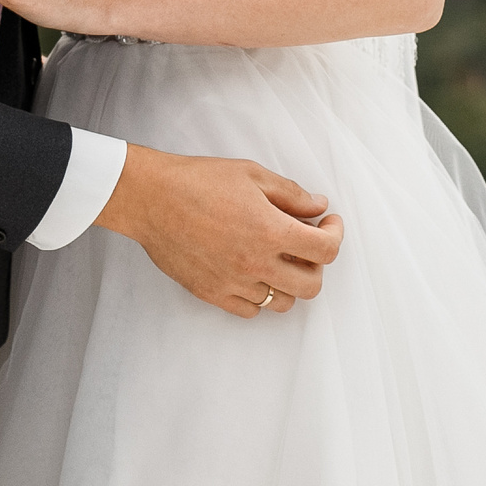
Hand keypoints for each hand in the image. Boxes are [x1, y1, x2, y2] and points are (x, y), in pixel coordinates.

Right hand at [96, 144, 343, 317]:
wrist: (150, 198)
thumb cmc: (197, 181)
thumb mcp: (251, 174)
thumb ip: (290, 194)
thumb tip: (318, 207)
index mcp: (271, 231)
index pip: (327, 250)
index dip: (335, 235)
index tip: (327, 224)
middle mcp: (256, 263)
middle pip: (311, 285)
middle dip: (317, 264)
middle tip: (305, 244)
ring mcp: (233, 282)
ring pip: (282, 302)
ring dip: (288, 282)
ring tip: (276, 259)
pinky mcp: (211, 293)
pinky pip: (250, 310)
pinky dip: (259, 296)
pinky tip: (252, 273)